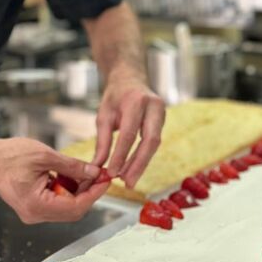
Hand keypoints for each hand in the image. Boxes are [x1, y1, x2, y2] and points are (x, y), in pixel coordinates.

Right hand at [0, 137, 109, 223]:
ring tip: (87, 171)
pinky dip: (68, 190)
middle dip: (89, 192)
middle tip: (101, 174)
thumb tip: (95, 172)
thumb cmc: (11, 155)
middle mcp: (35, 215)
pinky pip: (58, 203)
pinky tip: (72, 175)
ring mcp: (33, 213)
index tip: (106, 180)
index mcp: (36, 205)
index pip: (75, 207)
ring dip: (80, 191)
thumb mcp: (46, 156)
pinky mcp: (34, 207)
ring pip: (67, 207)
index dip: (94, 194)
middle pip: (73, 210)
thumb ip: (72, 166)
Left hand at [93, 72, 164, 188]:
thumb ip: (102, 142)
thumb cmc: (115, 96)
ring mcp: (162, 112)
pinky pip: (154, 142)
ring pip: (155, 144)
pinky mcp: (163, 120)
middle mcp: (153, 106)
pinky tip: (134, 169)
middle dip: (138, 164)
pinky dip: (144, 157)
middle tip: (127, 182)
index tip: (112, 173)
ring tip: (129, 180)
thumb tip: (98, 167)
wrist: (130, 78)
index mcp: (136, 101)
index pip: (130, 133)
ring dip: (142, 163)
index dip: (122, 155)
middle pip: (150, 141)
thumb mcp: (103, 116)